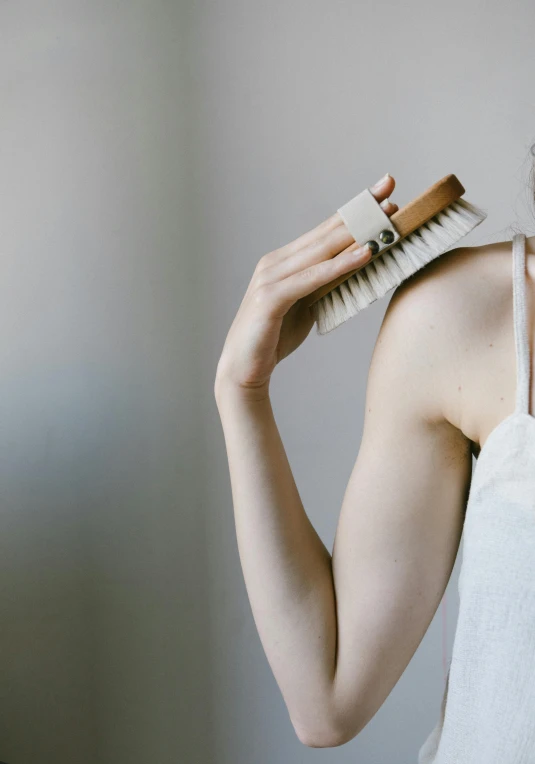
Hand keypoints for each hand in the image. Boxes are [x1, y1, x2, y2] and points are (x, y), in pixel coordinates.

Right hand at [215, 174, 397, 400]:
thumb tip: (358, 268)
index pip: (323, 231)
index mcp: (283, 261)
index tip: (382, 194)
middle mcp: (275, 263)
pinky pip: (312, 278)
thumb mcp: (307, 305)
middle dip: (359, 211)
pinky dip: (339, 265)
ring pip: (320, 251)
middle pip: (324, 233)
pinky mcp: (270, 298)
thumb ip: (324, 284)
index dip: (353, 211)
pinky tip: (363, 255)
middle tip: (389, 190)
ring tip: (384, 218)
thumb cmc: (274, 337)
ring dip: (355, 233)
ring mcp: (270, 278)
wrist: (243, 369)